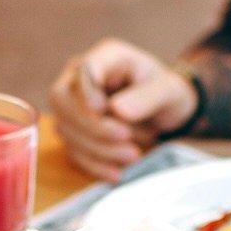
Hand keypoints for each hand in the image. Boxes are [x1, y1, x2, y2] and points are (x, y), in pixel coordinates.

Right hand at [47, 38, 197, 181]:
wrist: (165, 111)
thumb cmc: (164, 92)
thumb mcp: (168, 90)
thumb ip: (147, 97)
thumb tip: (118, 110)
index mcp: (105, 57)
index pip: (83, 68)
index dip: (86, 91)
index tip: (101, 109)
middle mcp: (80, 79)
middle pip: (61, 99)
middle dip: (91, 124)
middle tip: (125, 137)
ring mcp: (73, 106)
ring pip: (66, 128)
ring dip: (97, 147)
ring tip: (133, 154)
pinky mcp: (74, 132)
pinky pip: (73, 151)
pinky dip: (94, 164)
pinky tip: (116, 172)